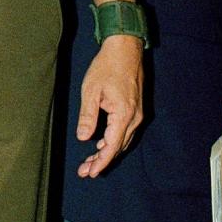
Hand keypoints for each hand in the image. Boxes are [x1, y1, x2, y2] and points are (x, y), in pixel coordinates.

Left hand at [76, 35, 143, 177]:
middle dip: (102, 160)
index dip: (101, 162)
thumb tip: (83, 137)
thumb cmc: (107, 66)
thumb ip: (87, 116)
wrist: (126, 48)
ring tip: (90, 161)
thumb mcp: (91, 90)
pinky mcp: (137, 109)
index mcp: (124, 114)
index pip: (112, 146)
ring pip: (123, 140)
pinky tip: (102, 143)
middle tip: (85, 171)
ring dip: (108, 151)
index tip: (90, 173)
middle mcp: (135, 117)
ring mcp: (138, 114)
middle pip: (118, 147)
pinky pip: (126, 131)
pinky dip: (114, 140)